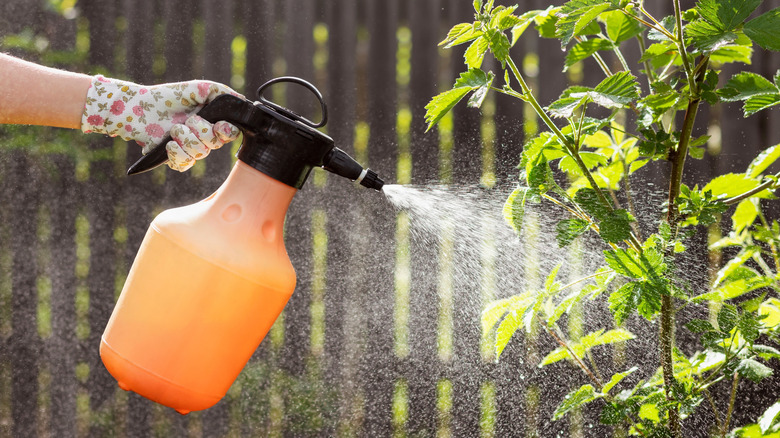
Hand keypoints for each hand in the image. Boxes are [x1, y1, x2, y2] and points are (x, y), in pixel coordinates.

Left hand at [81, 75, 241, 170]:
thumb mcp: (198, 88)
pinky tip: (169, 144)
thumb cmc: (170, 97)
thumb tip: (241, 100)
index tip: (219, 126)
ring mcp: (190, 149)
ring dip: (186, 139)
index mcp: (213, 122)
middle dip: (201, 131)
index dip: (226, 132)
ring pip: (200, 154)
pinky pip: (184, 164)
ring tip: (174, 129)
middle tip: (187, 120)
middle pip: (215, 144)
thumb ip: (220, 92)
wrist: (140, 106)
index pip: (231, 133)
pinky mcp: (175, 158)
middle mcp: (204, 138)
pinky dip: (177, 154)